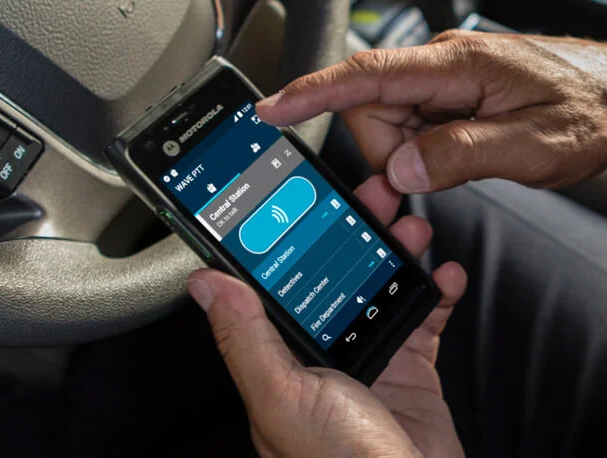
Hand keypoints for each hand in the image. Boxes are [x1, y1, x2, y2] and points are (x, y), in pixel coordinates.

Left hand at [187, 175, 466, 457]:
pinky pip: (422, 317)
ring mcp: (366, 354)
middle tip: (373, 196)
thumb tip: (206, 284)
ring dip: (397, 252)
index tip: (305, 198)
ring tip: (412, 226)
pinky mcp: (408, 365)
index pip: (281, 278)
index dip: (292, 234)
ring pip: (379, 285)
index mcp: (281, 352)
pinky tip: (444, 274)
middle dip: (355, 229)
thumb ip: (245, 339)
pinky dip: (436, 292)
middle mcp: (321, 348)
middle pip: (335, 271)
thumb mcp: (282, 396)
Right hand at [256, 31, 606, 192]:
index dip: (313, 92)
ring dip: (407, 154)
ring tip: (456, 159)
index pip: (366, 75)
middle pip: (368, 108)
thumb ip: (462, 156)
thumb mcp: (532, 145)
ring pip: (386, 124)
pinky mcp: (445, 100)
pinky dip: (419, 151)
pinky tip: (452, 154)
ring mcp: (442, 85)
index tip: (274, 109)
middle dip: (386, 150)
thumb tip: (403, 168)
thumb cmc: (589, 111)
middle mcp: (441, 70)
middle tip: (428, 169)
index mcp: (457, 68)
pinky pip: (408, 128)